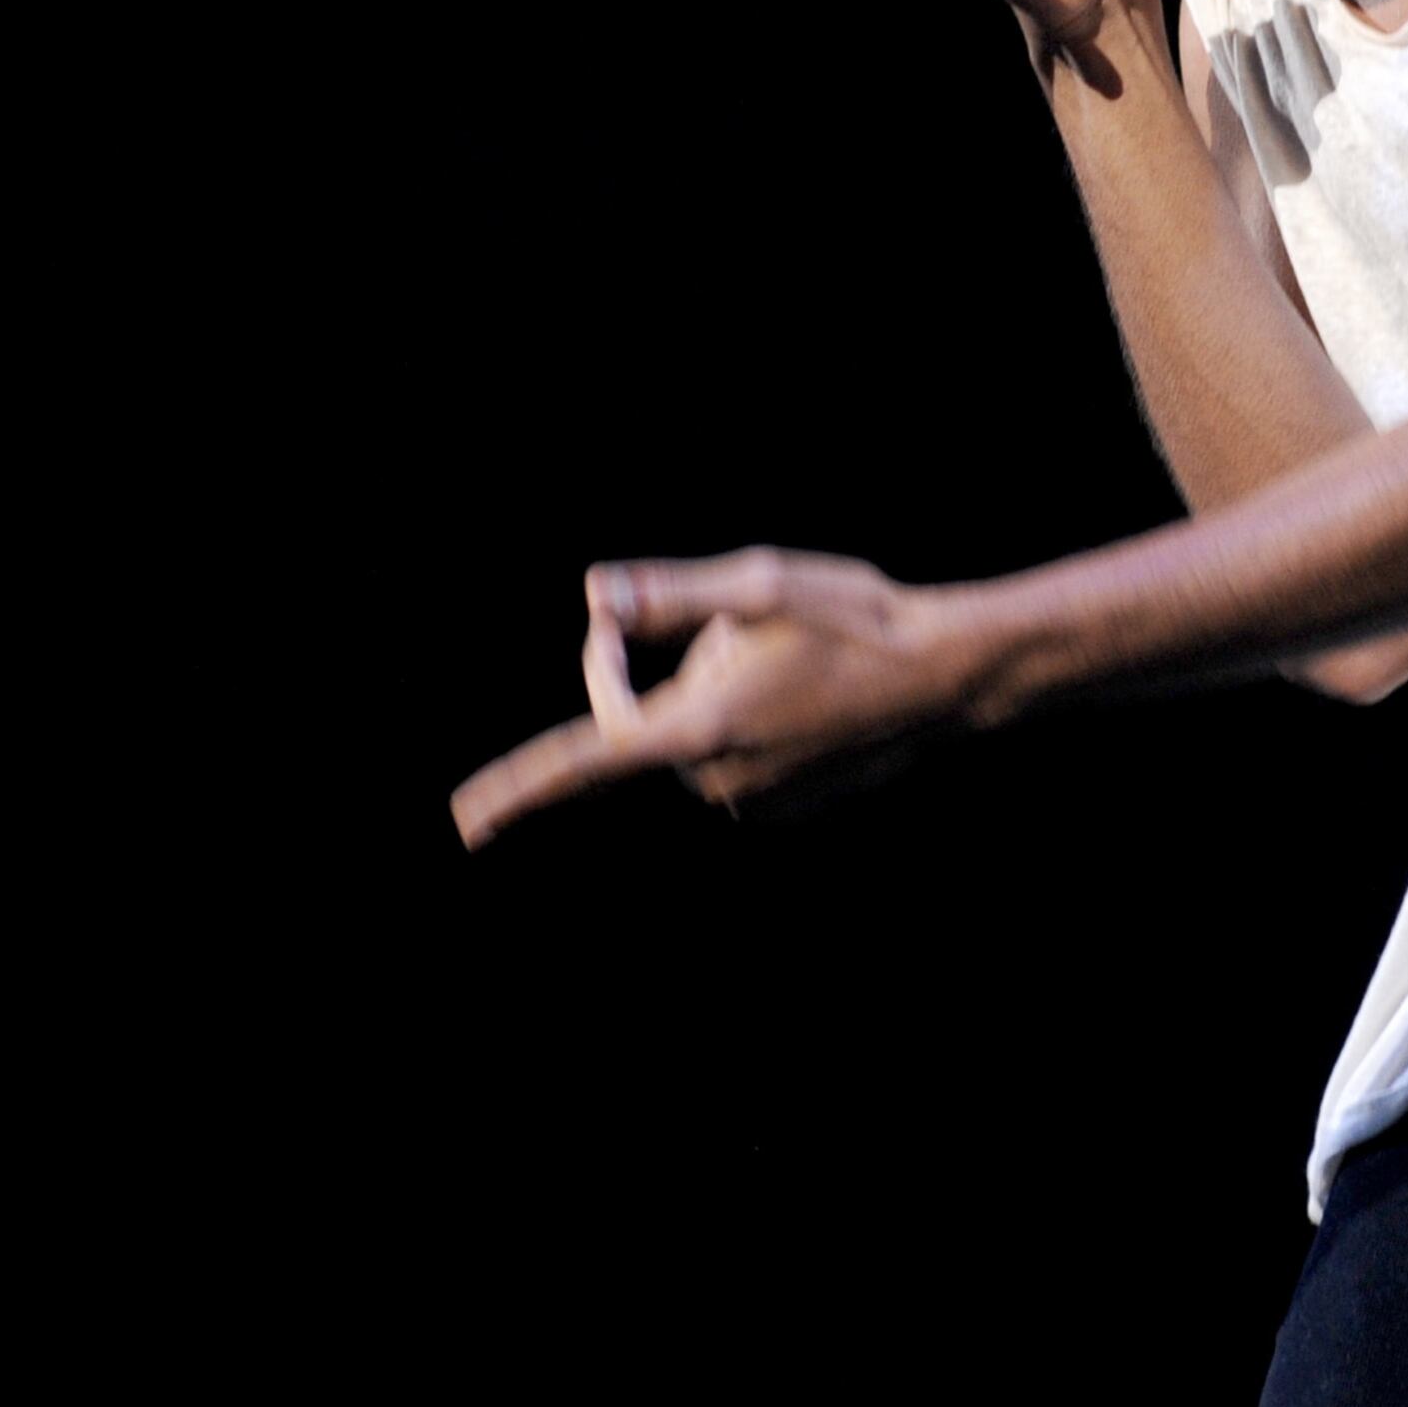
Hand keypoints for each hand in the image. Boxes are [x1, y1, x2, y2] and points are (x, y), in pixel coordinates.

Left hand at [449, 549, 993, 848]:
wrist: (945, 674)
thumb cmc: (857, 617)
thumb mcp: (761, 582)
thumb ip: (668, 594)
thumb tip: (597, 596)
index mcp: (700, 724)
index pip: (584, 758)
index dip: (516, 788)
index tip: (462, 823)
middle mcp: (716, 776)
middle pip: (643, 722)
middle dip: (666, 665)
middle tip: (740, 619)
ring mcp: (748, 798)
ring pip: (691, 733)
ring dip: (715, 687)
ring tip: (792, 657)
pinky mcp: (777, 804)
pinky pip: (729, 755)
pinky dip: (748, 716)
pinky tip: (810, 688)